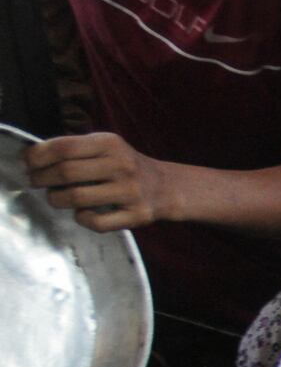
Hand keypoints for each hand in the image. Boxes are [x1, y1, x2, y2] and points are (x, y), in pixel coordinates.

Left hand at [23, 133, 178, 231]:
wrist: (165, 186)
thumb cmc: (125, 166)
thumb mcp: (106, 147)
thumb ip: (75, 148)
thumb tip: (34, 158)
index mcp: (110, 144)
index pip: (64, 147)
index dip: (38, 156)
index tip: (29, 163)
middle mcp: (122, 165)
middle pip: (66, 172)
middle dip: (42, 179)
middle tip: (36, 182)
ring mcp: (130, 192)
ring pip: (78, 198)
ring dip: (57, 200)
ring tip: (55, 198)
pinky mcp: (136, 215)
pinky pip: (97, 223)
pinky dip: (82, 219)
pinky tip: (81, 213)